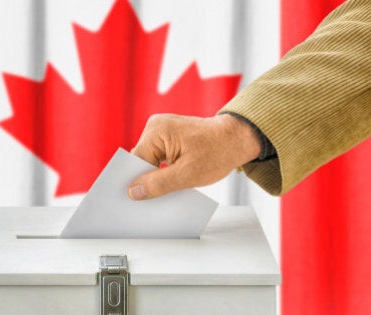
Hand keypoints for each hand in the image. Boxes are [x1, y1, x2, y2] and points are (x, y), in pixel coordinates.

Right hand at [128, 113, 260, 199]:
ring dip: (157, 175)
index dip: (136, 181)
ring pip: (149, 160)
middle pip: (141, 160)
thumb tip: (133, 192)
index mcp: (157, 131)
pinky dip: (163, 169)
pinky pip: (158, 156)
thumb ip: (158, 184)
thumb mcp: (187, 175)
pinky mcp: (168, 136)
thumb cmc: (218, 152)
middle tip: (155, 199)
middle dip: (148, 179)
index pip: (136, 161)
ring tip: (169, 188)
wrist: (237, 139)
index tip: (136, 200)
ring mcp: (161, 129)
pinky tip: (173, 180)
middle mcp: (156, 126)